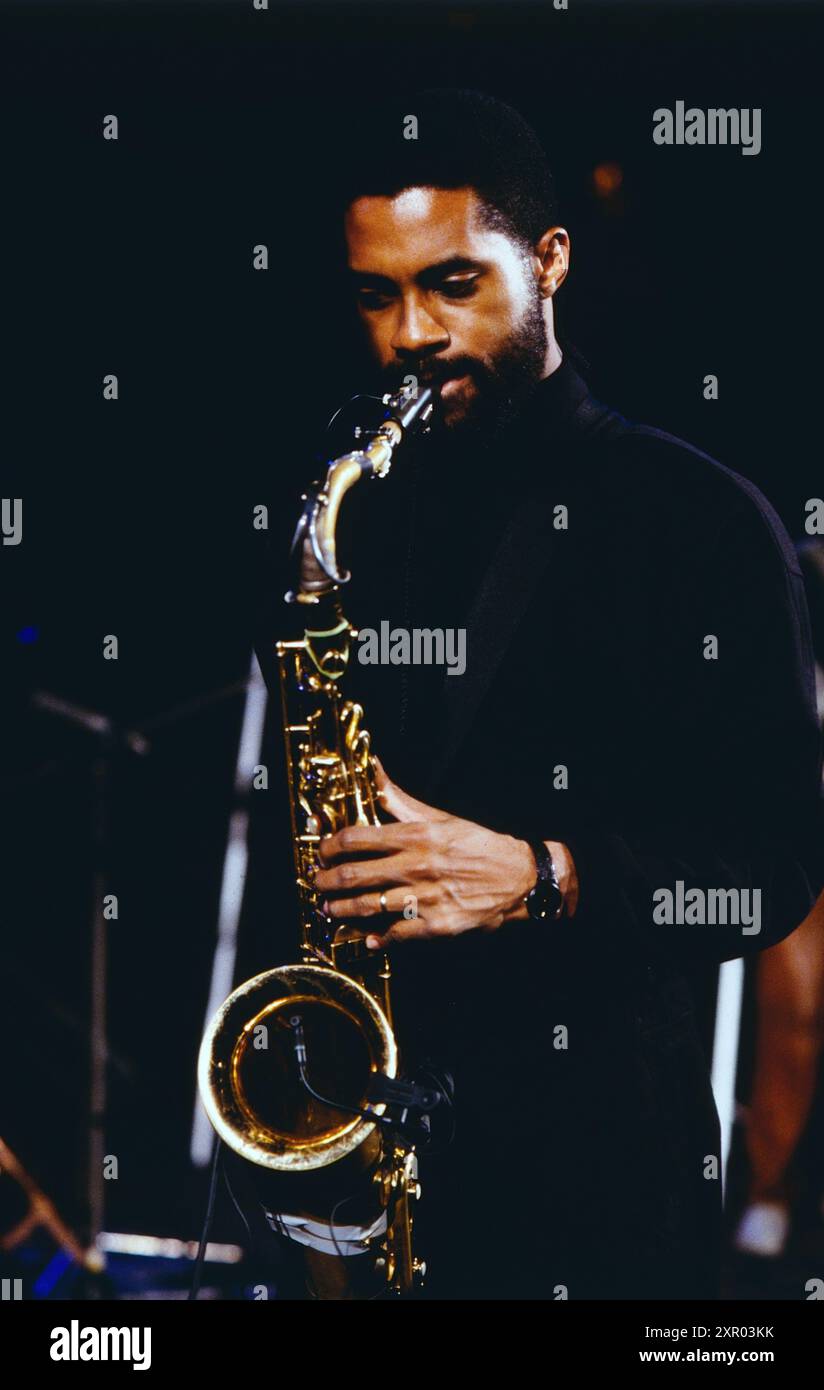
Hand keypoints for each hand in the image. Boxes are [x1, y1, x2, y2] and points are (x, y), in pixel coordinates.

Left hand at [314, 757, 537, 948]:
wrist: (519, 877)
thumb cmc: (478, 845)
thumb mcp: (440, 818)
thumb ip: (401, 800)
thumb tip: (374, 769)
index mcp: (416, 837)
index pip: (357, 839)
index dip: (330, 848)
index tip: (322, 854)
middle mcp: (416, 866)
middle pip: (355, 875)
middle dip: (327, 882)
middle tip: (317, 884)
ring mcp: (425, 898)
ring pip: (368, 906)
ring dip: (342, 910)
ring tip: (330, 910)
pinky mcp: (436, 925)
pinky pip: (396, 934)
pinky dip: (378, 937)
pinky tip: (368, 937)